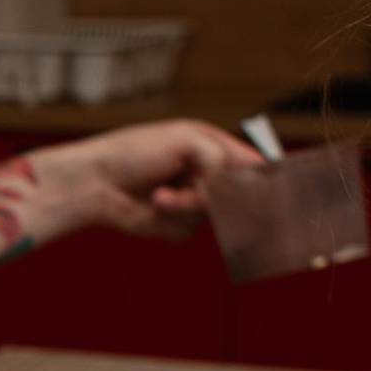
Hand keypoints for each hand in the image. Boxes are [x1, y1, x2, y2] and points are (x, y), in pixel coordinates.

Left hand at [31, 120, 259, 240]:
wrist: (92, 182)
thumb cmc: (133, 152)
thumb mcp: (184, 140)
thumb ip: (219, 158)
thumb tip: (234, 184)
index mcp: (210, 148)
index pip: (251, 164)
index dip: (265, 177)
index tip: (277, 188)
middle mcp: (203, 176)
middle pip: (237, 197)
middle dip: (218, 196)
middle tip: (202, 191)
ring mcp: (188, 202)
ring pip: (211, 217)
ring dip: (185, 205)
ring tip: (159, 193)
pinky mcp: (171, 225)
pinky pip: (186, 231)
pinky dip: (169, 220)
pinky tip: (150, 206)